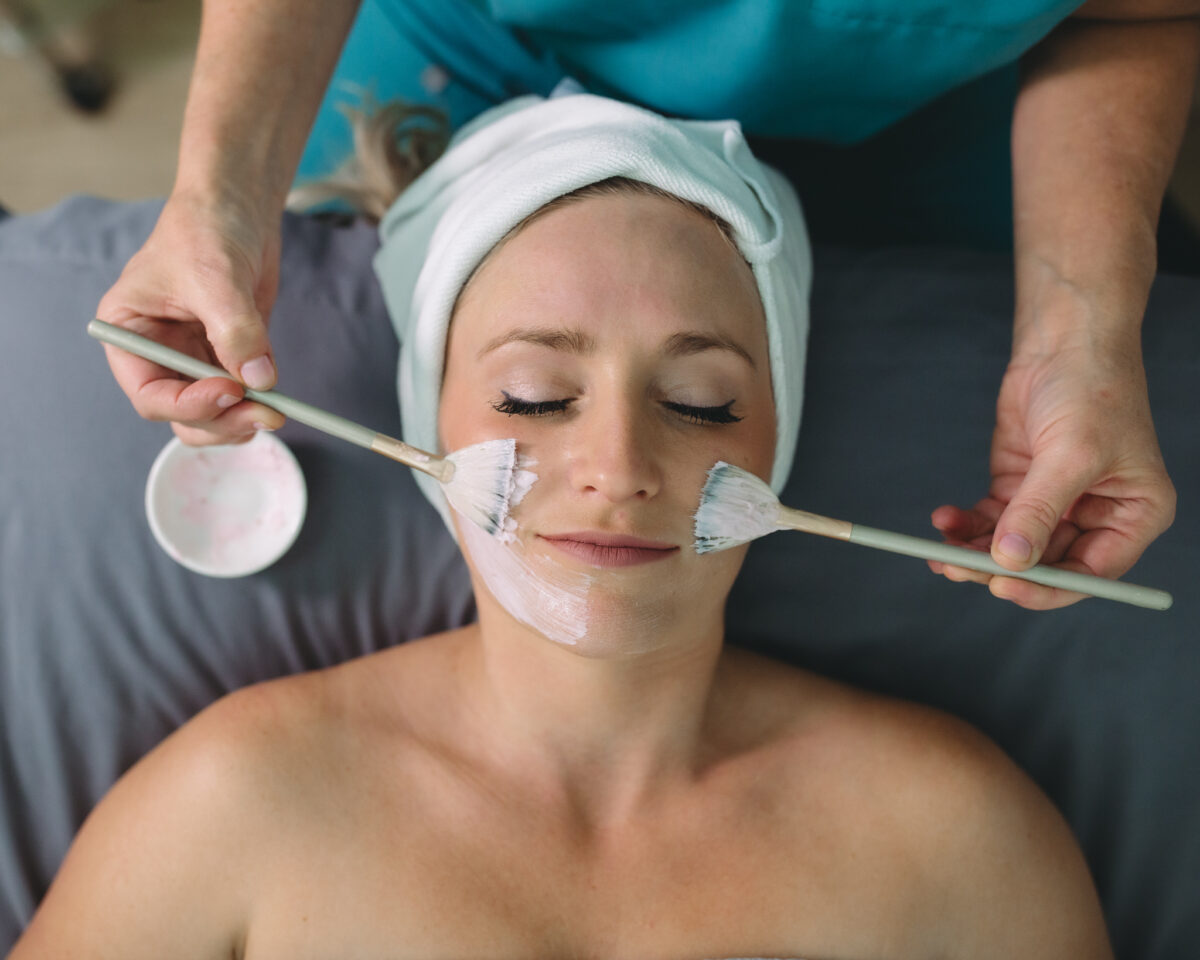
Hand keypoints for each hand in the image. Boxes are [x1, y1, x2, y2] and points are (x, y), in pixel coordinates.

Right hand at [95, 189, 286, 444]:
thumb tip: (260, 380)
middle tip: (266, 415)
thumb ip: (235, 331)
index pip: (149, 395)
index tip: (229, 393)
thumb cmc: (206, 229)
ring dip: (242, 419)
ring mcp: (195, 358)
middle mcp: (158, 354)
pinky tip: (276, 395)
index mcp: (130, 335)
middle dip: (222, 421)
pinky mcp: (230, 355)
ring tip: (275, 411)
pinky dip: (259, 401)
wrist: (237, 207)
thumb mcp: (215, 278)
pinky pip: (242, 394)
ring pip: (214, 413)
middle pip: (183, 414)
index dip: (188, 405)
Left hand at [930, 338, 1174, 608]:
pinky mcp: (1019, 487)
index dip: (1044, 587)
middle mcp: (1096, 517)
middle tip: (955, 568)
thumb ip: (1039, 510)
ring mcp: (1054, 504)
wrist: (1065, 343)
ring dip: (974, 552)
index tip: (1002, 587)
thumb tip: (1011, 561)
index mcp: (1133, 516)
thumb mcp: (1071, 454)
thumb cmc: (1092, 390)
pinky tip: (944, 520)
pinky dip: (966, 526)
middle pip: (1044, 565)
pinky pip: (990, 521)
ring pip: (1011, 547)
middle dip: (997, 570)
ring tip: (939, 551)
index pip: (1089, 574)